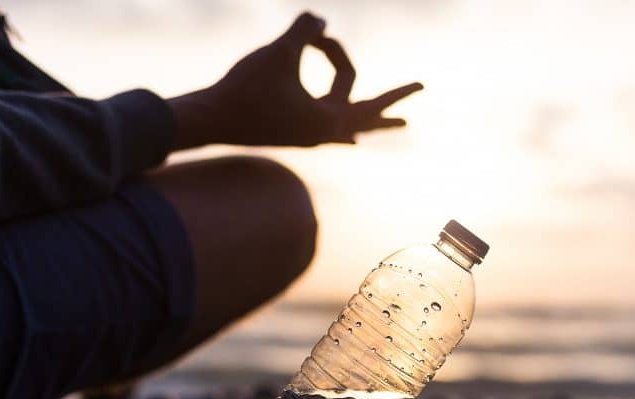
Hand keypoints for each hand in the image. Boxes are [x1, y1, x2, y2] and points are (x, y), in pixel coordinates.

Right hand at [169, 12, 422, 149]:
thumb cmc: (244, 89)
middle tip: (423, 86)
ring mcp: (313, 140)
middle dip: (396, 98)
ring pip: (355, 128)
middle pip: (371, 112)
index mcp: (329, 120)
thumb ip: (305, 29)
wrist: (211, 121)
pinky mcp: (297, 139)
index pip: (348, 74)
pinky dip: (347, 134)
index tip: (312, 37)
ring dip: (377, 122)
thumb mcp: (278, 52)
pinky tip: (353, 142)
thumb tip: (321, 19)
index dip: (332, 49)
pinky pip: (333, 136)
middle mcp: (326, 134)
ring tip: (402, 124)